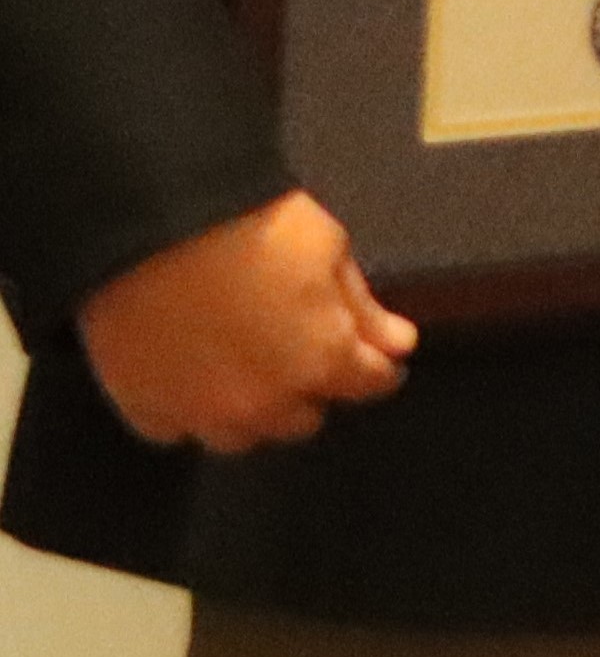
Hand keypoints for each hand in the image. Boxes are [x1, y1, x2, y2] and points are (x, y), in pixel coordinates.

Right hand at [77, 193, 412, 452]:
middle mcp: (266, 403)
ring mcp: (202, 413)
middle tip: (297, 350)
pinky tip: (191, 378)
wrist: (150, 221)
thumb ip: (363, 308)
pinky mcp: (145, 409)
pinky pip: (178, 428)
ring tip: (244, 368)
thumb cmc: (254, 224)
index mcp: (323, 362)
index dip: (376, 366)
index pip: (370, 383)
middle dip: (310, 387)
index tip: (374, 354)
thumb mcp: (328, 249)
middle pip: (303, 417)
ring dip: (253, 408)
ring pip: (242, 434)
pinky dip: (191, 410)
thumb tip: (397, 346)